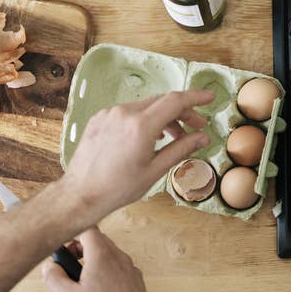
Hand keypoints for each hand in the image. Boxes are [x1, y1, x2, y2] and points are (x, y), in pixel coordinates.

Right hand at [42, 226, 153, 291]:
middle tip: (69, 266)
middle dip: (80, 249)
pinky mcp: (137, 281)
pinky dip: (107, 272)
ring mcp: (131, 268)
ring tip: (82, 283)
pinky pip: (119, 268)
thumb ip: (54, 277)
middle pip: (98, 240)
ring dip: (93, 262)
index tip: (63, 248)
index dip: (72, 234)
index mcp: (102, 255)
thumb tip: (50, 267)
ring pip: (109, 255)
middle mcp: (120, 257)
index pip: (87, 229)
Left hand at [62, 90, 213, 221]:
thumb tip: (202, 137)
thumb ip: (181, 149)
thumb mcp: (155, 171)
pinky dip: (144, 119)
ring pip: (145, 106)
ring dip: (164, 117)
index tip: (210, 97)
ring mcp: (109, 114)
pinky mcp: (100, 118)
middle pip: (162, 102)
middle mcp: (124, 113)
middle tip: (197, 126)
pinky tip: (149, 137)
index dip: (196, 97)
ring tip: (174, 136)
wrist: (81, 194)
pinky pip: (129, 112)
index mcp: (140, 126)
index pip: (175, 101)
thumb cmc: (118, 188)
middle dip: (183, 112)